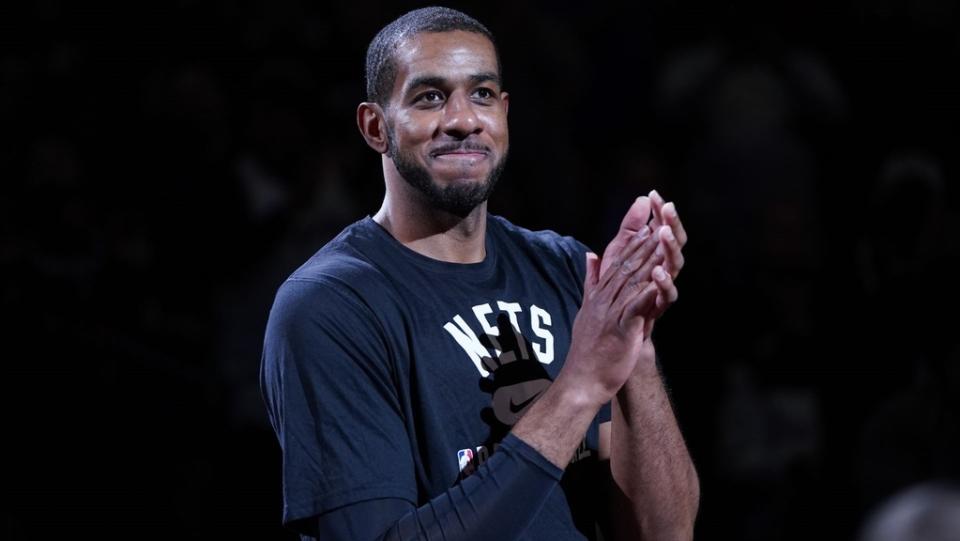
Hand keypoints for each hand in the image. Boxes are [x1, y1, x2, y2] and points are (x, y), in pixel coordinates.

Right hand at [558, 229, 660, 405]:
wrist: (582, 381)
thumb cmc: (589, 349)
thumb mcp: (588, 309)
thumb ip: (591, 280)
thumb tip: (591, 255)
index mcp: (599, 294)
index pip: (617, 260)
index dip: (632, 238)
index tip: (645, 220)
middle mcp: (603, 298)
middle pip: (625, 264)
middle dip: (643, 241)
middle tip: (658, 218)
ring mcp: (610, 313)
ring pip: (631, 281)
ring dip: (648, 259)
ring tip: (662, 239)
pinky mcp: (620, 329)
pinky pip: (635, 307)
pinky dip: (647, 292)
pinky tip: (660, 278)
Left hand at [599, 191, 686, 337]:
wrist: (616, 336)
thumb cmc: (619, 293)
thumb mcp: (619, 256)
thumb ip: (629, 230)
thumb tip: (641, 200)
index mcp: (653, 256)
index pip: (660, 228)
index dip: (658, 212)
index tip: (653, 194)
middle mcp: (662, 270)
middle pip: (673, 243)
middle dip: (671, 224)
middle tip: (668, 207)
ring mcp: (662, 289)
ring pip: (674, 265)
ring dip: (670, 248)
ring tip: (664, 233)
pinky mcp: (658, 309)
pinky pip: (666, 295)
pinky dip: (664, 283)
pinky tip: (658, 271)